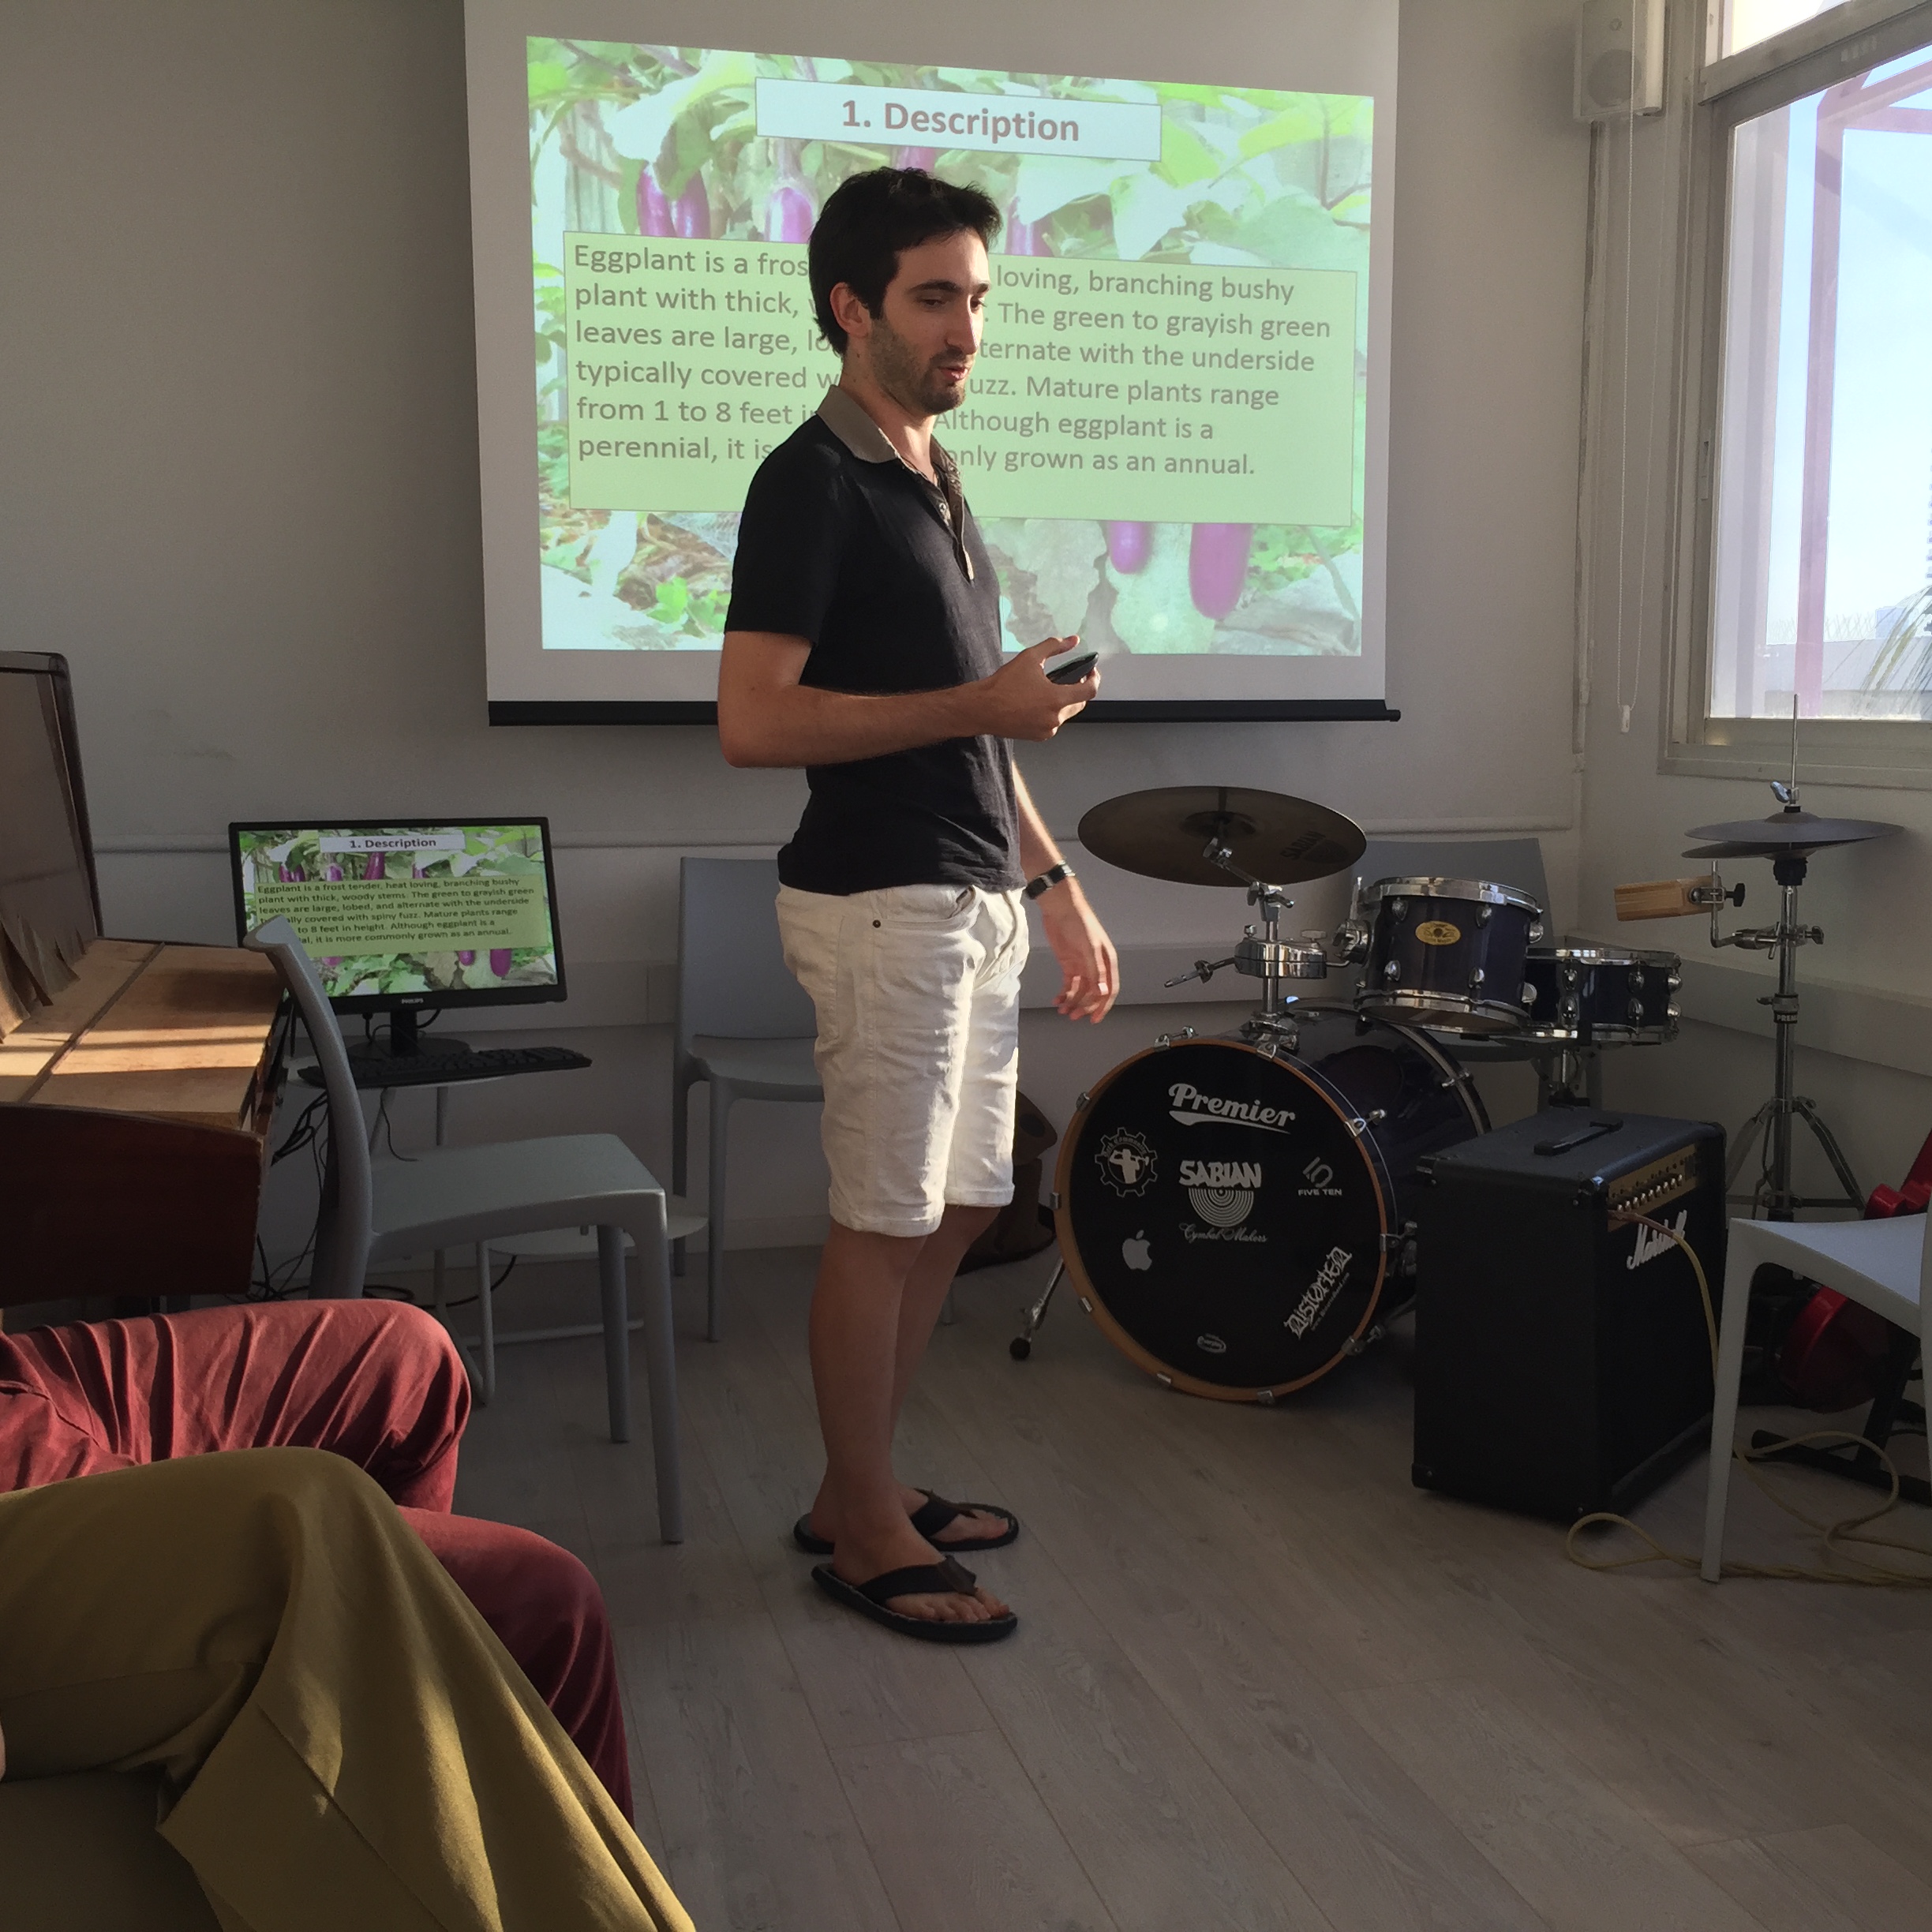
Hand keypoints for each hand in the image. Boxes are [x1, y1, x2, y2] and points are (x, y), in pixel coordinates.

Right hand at [974, 638, 1098, 741]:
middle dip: (1078, 690)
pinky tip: (1038, 702)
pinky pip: (1053, 723)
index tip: (1091, 673)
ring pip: (1066, 714)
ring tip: (1049, 689)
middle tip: (1070, 678)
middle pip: (1080, 704)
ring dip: (1064, 701)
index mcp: (1056, 699)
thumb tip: (1071, 640)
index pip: (1089, 691)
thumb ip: (1054, 647)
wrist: (983, 708)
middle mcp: (1055, 718)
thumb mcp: (1030, 658)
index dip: (1094, 679)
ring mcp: (1047, 729)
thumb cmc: (1003, 685)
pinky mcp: (1039, 736)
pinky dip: (1051, 712)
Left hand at [1038, 881, 1118, 1021]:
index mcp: (1107, 961)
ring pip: (1080, 991)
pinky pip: (1069, 984)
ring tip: (1063, 1010)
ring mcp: (1082, 965)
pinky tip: (1058, 1000)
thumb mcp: (1089, 947)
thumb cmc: (1079, 921)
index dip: (1103, 1006)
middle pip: (1094, 993)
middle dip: (1085, 1006)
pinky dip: (1064, 993)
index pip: (1109, 989)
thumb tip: (1100, 993)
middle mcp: (1096, 965)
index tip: (1095, 1019)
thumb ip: (1095, 971)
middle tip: (1074, 1016)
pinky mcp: (1069, 963)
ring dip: (1072, 1002)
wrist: (1060, 908)